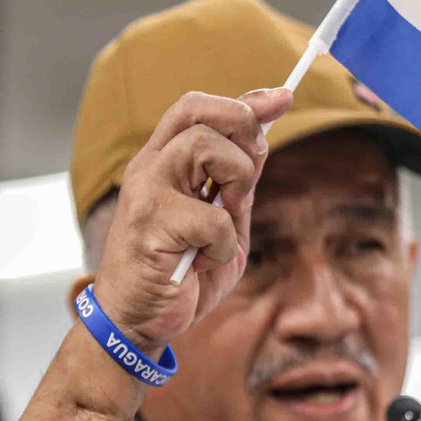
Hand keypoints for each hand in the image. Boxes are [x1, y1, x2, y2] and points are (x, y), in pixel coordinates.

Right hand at [92, 88, 290, 349]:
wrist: (137, 323)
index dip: (244, 100)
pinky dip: (224, 243)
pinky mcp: (149, 226)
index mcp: (164, 163)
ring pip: (204, 146)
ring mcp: (146, 194)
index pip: (197, 108)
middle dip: (244, 127)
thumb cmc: (180, 276)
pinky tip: (206, 262)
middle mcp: (150, 168)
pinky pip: (211, 217)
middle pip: (199, 111)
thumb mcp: (223, 226)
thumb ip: (238, 189)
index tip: (283, 97)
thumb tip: (261, 144)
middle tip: (254, 168)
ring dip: (236, 180)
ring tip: (228, 217)